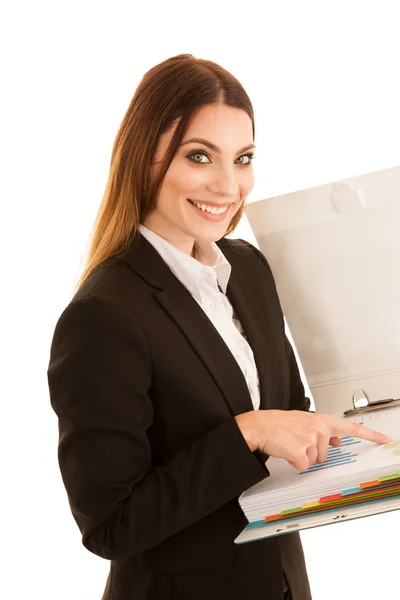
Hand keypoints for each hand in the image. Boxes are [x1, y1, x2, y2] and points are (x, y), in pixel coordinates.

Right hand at [235, 409, 391, 470]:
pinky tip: (286, 451)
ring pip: (315, 461)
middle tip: (296, 441)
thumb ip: (323, 430)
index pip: (351, 427)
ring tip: (290, 444)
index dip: (370, 435)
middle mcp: (320, 429)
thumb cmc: (278, 424)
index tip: (385, 439)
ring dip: (302, 456)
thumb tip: (338, 440)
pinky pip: (304, 466)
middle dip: (312, 453)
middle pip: (326, 455)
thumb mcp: (304, 422)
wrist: (259, 426)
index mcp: (322, 421)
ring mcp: (311, 440)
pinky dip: (294, 462)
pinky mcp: (302, 452)